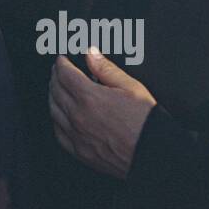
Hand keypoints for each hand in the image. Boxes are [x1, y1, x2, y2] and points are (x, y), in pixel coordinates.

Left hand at [49, 48, 156, 179]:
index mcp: (89, 98)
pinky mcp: (80, 152)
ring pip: (54, 111)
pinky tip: (60, 116)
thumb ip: (107, 69)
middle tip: (58, 70)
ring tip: (57, 88)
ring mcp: (77, 135)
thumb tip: (91, 54)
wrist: (155, 154)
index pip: (64, 74)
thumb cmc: (147, 123)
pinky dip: (56, 120)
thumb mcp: (131, 87)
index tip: (62, 59)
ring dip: (53, 96)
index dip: (61, 63)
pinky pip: (59, 133)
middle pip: (56, 90)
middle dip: (55, 76)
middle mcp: (78, 116)